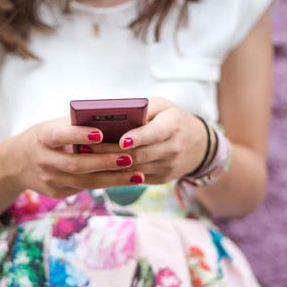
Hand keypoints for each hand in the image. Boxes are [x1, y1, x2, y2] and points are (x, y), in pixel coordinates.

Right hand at [2, 116, 144, 197]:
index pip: (60, 136)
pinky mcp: (55, 192)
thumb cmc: (44, 138)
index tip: (101, 134)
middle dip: (104, 163)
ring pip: (84, 182)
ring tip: (136, 175)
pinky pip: (83, 189)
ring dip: (112, 179)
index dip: (79, 135)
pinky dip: (105, 184)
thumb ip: (76, 126)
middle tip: (129, 159)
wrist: (16, 163)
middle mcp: (43, 160)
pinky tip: (123, 181)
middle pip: (76, 164)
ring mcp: (49, 179)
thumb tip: (113, 123)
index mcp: (42, 138)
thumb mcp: (52, 126)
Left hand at [87, 97, 211, 184]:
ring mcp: (167, 167)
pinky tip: (100, 169)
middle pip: (139, 154)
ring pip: (134, 169)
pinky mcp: (162, 179)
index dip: (138, 137)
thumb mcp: (164, 107)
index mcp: (173, 126)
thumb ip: (143, 109)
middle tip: (87, 147)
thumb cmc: (174, 120)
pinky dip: (118, 174)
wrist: (199, 146)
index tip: (121, 139)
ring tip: (88, 158)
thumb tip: (115, 115)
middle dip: (111, 152)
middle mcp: (172, 149)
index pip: (155, 133)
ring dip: (109, 165)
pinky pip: (136, 178)